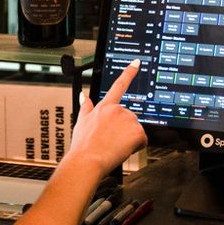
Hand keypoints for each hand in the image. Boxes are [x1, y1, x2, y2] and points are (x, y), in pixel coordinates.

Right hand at [67, 59, 146, 174]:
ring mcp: (128, 120)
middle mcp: (117, 110)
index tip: (136, 63)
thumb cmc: (83, 146)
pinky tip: (122, 150)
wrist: (86, 161)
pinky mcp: (137, 131)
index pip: (118, 85)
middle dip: (125, 130)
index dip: (129, 73)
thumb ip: (85, 106)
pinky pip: (142, 140)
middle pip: (130, 118)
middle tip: (111, 141)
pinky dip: (136, 147)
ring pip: (135, 130)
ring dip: (129, 139)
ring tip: (114, 146)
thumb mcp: (81, 122)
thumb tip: (83, 95)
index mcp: (104, 107)